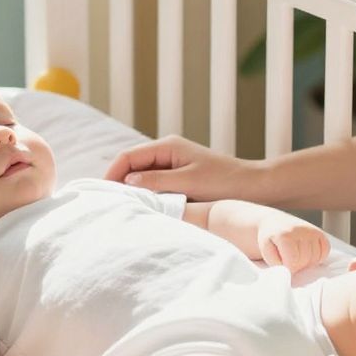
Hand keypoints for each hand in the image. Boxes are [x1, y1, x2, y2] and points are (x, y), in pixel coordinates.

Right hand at [105, 135, 264, 201]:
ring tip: (120, 208)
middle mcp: (167, 152)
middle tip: (106, 205)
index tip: (100, 194)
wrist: (254, 187)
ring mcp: (173, 164)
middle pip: (131, 165)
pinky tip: (141, 208)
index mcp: (167, 147)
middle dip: (117, 183)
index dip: (111, 174)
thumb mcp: (188, 183)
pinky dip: (145, 195)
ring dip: (131, 190)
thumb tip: (127, 183)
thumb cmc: (225, 182)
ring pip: (141, 176)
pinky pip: (154, 184)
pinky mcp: (179, 177)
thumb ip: (156, 181)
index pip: (127, 157)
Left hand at [258, 215, 330, 273]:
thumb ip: (277, 264)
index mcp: (285, 234)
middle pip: (305, 260)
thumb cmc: (269, 240)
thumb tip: (291, 272)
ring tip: (297, 257)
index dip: (287, 267)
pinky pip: (326, 250)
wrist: (274, 223)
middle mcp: (301, 230)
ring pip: (316, 257)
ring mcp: (312, 230)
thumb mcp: (266, 252)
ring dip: (307, 262)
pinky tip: (308, 254)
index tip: (281, 263)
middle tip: (288, 260)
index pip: (293, 262)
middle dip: (297, 265)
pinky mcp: (319, 232)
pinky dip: (318, 256)